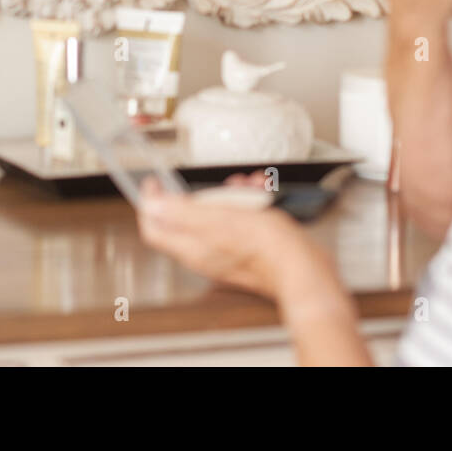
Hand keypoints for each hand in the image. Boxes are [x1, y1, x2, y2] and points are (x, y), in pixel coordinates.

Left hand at [137, 175, 317, 299]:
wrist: (301, 268)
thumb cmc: (264, 248)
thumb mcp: (218, 220)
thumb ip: (181, 213)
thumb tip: (151, 206)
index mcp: (191, 247)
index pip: (155, 228)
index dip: (150, 203)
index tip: (153, 183)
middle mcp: (205, 252)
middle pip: (188, 218)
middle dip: (202, 193)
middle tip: (216, 182)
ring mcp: (227, 251)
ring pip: (218, 215)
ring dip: (230, 194)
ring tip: (248, 184)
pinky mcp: (248, 248)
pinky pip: (240, 220)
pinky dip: (249, 203)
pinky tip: (262, 193)